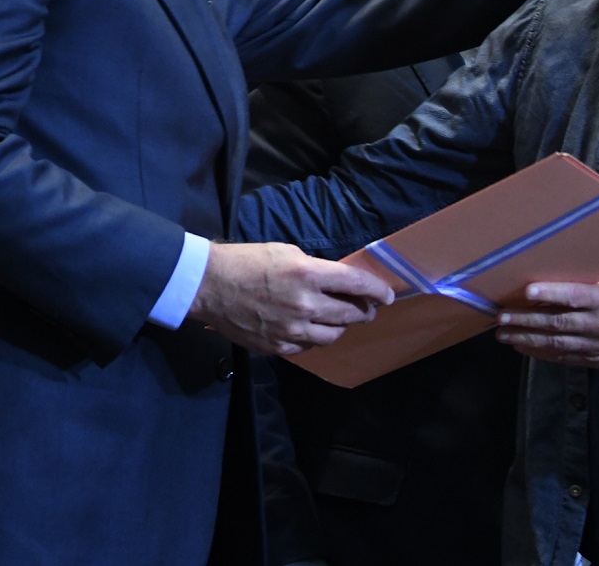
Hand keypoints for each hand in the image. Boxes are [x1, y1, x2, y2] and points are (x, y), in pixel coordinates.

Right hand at [188, 242, 394, 355]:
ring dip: (342, 326)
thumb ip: (315, 269)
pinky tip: (312, 329)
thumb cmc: (247, 261)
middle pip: (350, 313)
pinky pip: (309, 346)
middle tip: (368, 309)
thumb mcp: (286, 252)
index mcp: (308, 274)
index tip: (388, 295)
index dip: (377, 290)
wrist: (210, 285)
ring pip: (333, 334)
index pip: (356, 284)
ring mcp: (292, 329)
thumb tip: (336, 282)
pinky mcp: (278, 346)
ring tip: (340, 319)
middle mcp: (305, 304)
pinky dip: (315, 337)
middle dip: (365, 311)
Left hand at [496, 271, 598, 367]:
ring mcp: (597, 345)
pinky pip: (564, 358)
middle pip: (557, 322)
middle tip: (500, 318)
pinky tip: (525, 348)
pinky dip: (542, 354)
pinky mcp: (596, 361)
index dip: (548, 294)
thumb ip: (594, 272)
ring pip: (556, 343)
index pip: (573, 295)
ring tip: (504, 335)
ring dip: (527, 339)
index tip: (524, 292)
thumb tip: (561, 257)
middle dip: (525, 320)